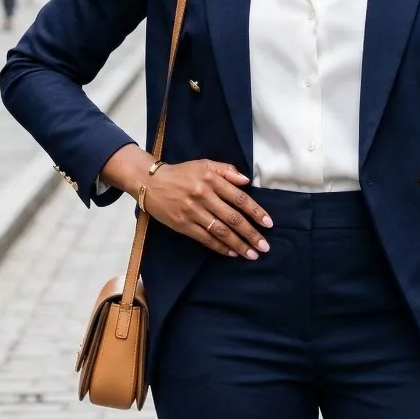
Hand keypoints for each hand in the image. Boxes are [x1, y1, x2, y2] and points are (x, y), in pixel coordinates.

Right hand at [140, 160, 273, 259]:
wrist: (150, 183)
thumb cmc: (181, 173)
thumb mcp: (204, 164)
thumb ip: (226, 170)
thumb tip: (247, 181)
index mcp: (210, 179)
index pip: (239, 198)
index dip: (255, 212)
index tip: (268, 224)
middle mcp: (203, 195)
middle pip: (232, 218)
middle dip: (250, 234)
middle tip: (264, 247)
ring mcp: (192, 211)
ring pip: (220, 231)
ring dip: (238, 245)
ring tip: (251, 254)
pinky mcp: (182, 225)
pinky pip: (205, 238)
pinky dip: (219, 247)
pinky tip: (231, 253)